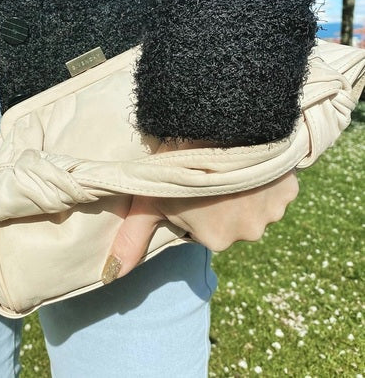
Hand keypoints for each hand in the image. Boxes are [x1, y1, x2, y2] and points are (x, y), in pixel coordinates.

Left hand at [101, 161, 298, 283]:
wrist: (223, 124)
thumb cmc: (179, 163)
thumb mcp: (149, 199)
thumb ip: (132, 239)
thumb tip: (110, 276)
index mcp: (214, 239)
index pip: (201, 228)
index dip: (193, 205)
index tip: (188, 184)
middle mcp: (247, 234)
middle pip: (228, 220)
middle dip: (219, 202)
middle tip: (207, 173)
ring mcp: (272, 213)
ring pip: (253, 206)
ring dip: (243, 192)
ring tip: (228, 164)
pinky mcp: (290, 191)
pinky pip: (276, 190)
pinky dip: (265, 180)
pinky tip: (250, 161)